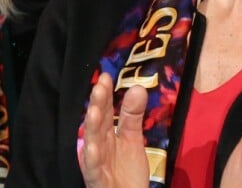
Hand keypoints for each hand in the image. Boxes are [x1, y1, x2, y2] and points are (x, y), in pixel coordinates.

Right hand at [80, 72, 149, 187]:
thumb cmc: (126, 171)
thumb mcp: (132, 138)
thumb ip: (133, 115)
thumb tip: (138, 86)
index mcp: (107, 136)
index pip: (106, 111)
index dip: (105, 95)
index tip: (105, 76)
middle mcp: (99, 147)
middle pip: (98, 124)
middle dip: (98, 105)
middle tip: (99, 86)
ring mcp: (97, 165)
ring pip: (92, 145)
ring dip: (92, 129)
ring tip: (94, 111)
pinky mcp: (98, 181)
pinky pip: (94, 170)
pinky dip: (92, 159)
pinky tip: (92, 147)